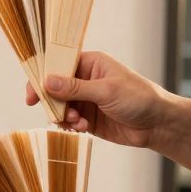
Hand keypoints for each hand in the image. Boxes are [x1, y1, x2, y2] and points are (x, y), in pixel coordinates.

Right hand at [24, 51, 172, 148]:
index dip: (42, 78)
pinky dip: (70, 126)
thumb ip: (75, 88)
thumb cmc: (139, 98)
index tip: (32, 96)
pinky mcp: (87, 117)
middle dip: (54, 104)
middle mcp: (84, 80)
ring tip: (78, 123)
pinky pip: (67, 121)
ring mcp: (85, 99)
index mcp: (90, 64)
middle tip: (58, 115)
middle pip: (54, 89)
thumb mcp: (106, 90)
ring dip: (63, 117)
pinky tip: (82, 128)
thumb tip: (47, 82)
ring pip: (59, 107)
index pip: (58, 65)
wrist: (158, 124)